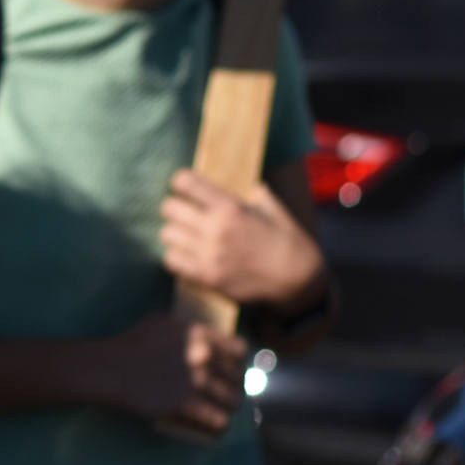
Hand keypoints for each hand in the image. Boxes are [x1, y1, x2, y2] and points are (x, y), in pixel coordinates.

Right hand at [88, 312, 245, 439]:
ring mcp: (195, 381)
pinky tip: (215, 428)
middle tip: (223, 394)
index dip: (237, 362)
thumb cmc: (129, 343)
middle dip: (233, 387)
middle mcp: (203, 356)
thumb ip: (187, 328)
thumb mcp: (161, 322)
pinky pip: (219, 420)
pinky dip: (219, 426)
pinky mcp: (185, 404)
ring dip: (227, 407)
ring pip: (233, 401)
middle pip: (238, 378)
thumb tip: (205, 336)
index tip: (229, 370)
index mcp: (200, 334)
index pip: (240, 351)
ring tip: (220, 411)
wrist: (108, 368)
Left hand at [159, 171, 327, 310]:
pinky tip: (188, 254)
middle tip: (185, 213)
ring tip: (187, 235)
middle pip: (168, 208)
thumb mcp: (275, 211)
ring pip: (166, 234)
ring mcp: (208, 254)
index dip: (181, 182)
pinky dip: (176, 256)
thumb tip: (246, 186)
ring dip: (175, 233)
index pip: (185, 182)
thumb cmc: (288, 243)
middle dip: (175, 208)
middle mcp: (215, 228)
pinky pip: (170, 260)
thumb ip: (257, 195)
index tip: (184, 187)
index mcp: (231, 208)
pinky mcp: (205, 276)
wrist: (298, 282)